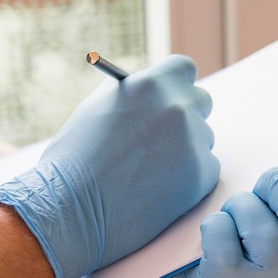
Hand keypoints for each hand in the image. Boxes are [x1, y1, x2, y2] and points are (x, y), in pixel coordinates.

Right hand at [0, 55, 219, 277]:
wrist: (70, 209)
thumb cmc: (75, 159)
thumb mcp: (98, 107)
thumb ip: (134, 93)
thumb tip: (156, 89)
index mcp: (151, 84)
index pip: (184, 68)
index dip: (177, 84)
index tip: (173, 95)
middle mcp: (178, 107)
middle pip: (201, 101)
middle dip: (186, 116)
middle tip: (166, 138)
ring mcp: (193, 141)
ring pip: (203, 138)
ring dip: (186, 150)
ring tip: (149, 171)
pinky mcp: (201, 174)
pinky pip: (206, 168)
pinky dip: (189, 178)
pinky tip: (158, 189)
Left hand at [168, 152, 277, 277]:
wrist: (196, 264)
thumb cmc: (242, 227)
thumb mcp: (277, 205)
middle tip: (259, 189)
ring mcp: (262, 277)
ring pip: (263, 232)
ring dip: (241, 206)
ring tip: (233, 214)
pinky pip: (224, 239)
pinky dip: (215, 224)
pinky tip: (215, 229)